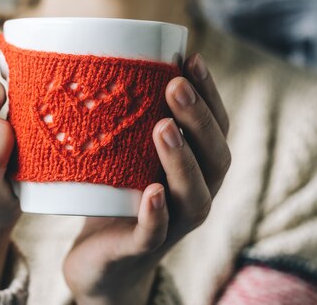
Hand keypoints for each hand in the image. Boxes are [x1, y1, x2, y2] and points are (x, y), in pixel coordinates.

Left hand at [63, 54, 230, 304]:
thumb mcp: (128, 152)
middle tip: (176, 85)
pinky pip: (156, 234)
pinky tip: (152, 191)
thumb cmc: (118, 194)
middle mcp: (195, 195)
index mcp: (197, 169)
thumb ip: (133, 118)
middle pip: (214, 158)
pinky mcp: (142, 249)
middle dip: (199, 120)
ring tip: (164, 128)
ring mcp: (173, 225)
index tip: (192, 59)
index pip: (216, 128)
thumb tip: (114, 56)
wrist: (101, 260)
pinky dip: (157, 214)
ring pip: (194, 196)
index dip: (210, 95)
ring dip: (182, 161)